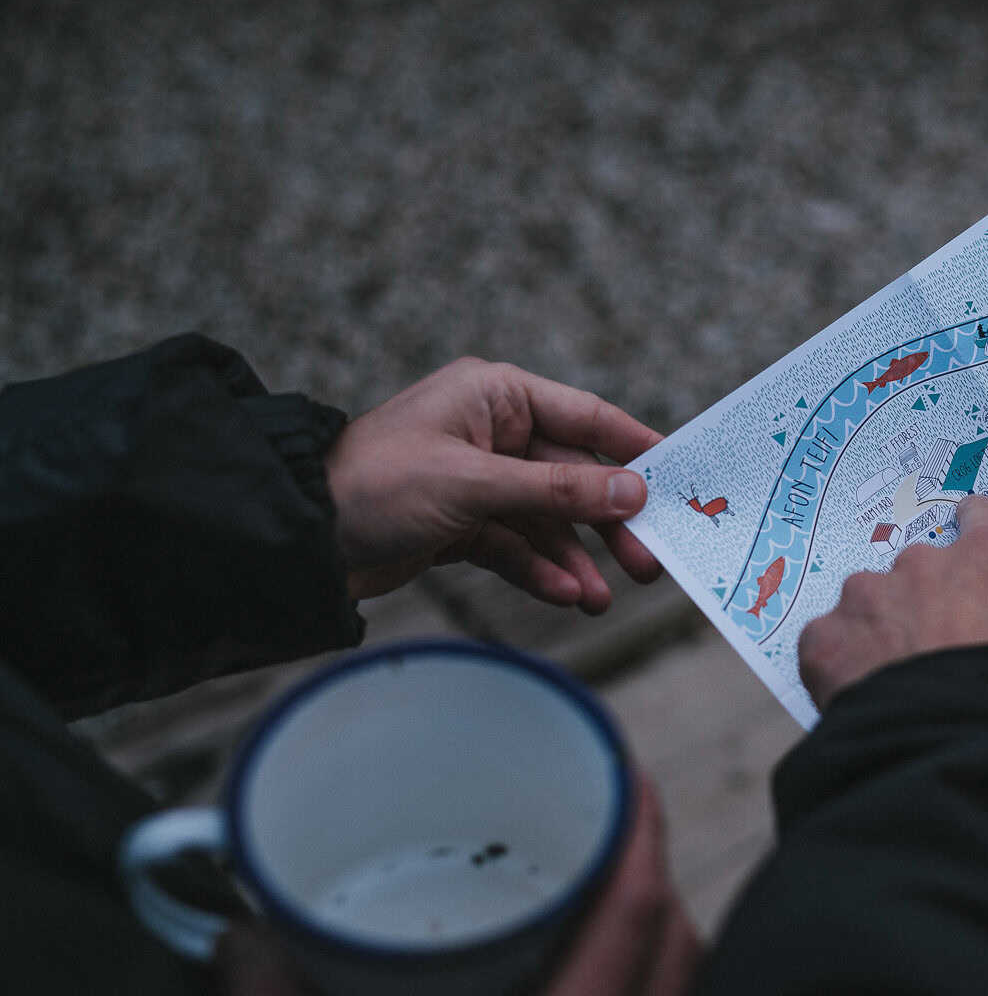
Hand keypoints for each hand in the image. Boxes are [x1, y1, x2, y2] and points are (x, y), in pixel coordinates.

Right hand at [220, 778, 698, 995]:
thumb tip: (241, 940)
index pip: (639, 913)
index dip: (642, 823)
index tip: (623, 762)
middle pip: (680, 942)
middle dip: (652, 867)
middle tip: (608, 812)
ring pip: (686, 992)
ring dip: (658, 932)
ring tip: (609, 887)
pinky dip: (656, 990)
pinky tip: (603, 987)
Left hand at [325, 359, 665, 609]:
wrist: (298, 540)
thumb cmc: (376, 486)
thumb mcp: (474, 485)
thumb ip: (560, 489)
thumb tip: (635, 492)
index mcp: (494, 396)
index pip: (585, 416)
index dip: (635, 449)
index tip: (681, 479)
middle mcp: (490, 432)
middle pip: (572, 476)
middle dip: (607, 523)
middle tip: (647, 563)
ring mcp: (476, 480)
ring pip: (546, 519)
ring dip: (573, 558)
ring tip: (599, 599)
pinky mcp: (460, 523)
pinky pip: (515, 546)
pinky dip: (537, 571)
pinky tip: (561, 597)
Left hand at [797, 495, 987, 711]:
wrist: (963, 747)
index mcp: (982, 562)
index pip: (981, 517)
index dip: (977, 524)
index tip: (971, 529)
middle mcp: (919, 566)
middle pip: (917, 570)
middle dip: (923, 602)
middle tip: (934, 650)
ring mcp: (865, 598)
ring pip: (868, 605)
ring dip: (878, 632)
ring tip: (894, 682)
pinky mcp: (824, 638)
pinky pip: (829, 644)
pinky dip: (841, 666)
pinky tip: (861, 698)